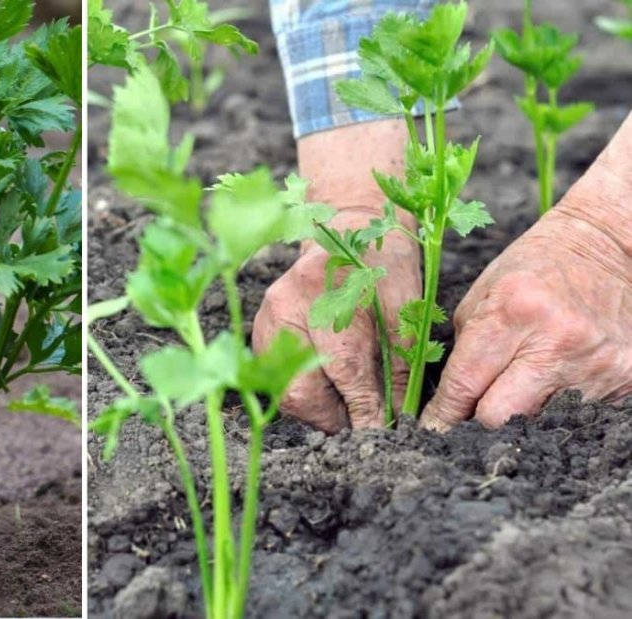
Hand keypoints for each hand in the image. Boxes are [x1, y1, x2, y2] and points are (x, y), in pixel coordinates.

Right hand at [252, 207, 421, 431]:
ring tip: (346, 404)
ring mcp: (268, 318)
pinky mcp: (261, 328)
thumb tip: (399, 415)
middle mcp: (288, 305)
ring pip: (285, 389)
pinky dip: (304, 388)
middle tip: (361, 421)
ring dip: (318, 407)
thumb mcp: (405, 305)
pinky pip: (278, 376)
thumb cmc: (382, 264)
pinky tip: (327, 384)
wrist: (345, 228)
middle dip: (334, 416)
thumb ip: (400, 360)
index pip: (346, 369)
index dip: (364, 409)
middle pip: (302, 388)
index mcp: (330, 291)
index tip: (381, 432)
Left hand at [422, 183, 631, 429]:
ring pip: (538, 422)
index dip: (443, 415)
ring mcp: (596, 362)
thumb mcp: (484, 294)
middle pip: (500, 416)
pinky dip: (560, 406)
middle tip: (474, 411)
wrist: (609, 248)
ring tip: (524, 382)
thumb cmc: (535, 269)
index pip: (465, 383)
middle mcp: (558, 339)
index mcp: (514, 310)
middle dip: (479, 419)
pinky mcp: (626, 377)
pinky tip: (558, 379)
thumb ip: (464, 350)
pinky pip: (577, 414)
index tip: (432, 431)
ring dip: (523, 411)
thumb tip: (450, 405)